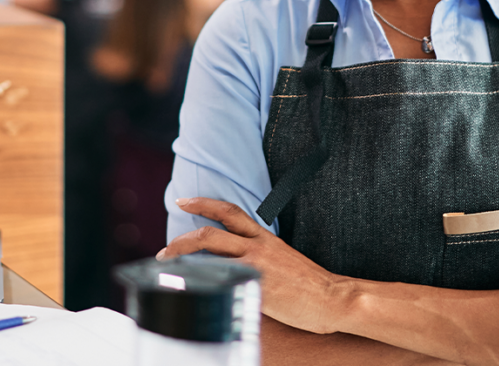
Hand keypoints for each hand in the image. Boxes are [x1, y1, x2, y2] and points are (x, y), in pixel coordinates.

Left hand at [159, 198, 348, 334]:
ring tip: (168, 265)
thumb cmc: (310, 283)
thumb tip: (238, 261)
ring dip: (184, 255)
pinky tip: (191, 288)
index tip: (184, 201)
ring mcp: (256, 266)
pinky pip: (222, 279)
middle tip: (165, 247)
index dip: (204, 203)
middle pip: (211, 232)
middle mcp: (258, 247)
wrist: (332, 297)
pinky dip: (203, 281)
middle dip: (183, 238)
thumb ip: (260, 256)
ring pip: (211, 251)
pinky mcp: (256, 286)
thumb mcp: (283, 259)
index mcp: (265, 238)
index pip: (230, 212)